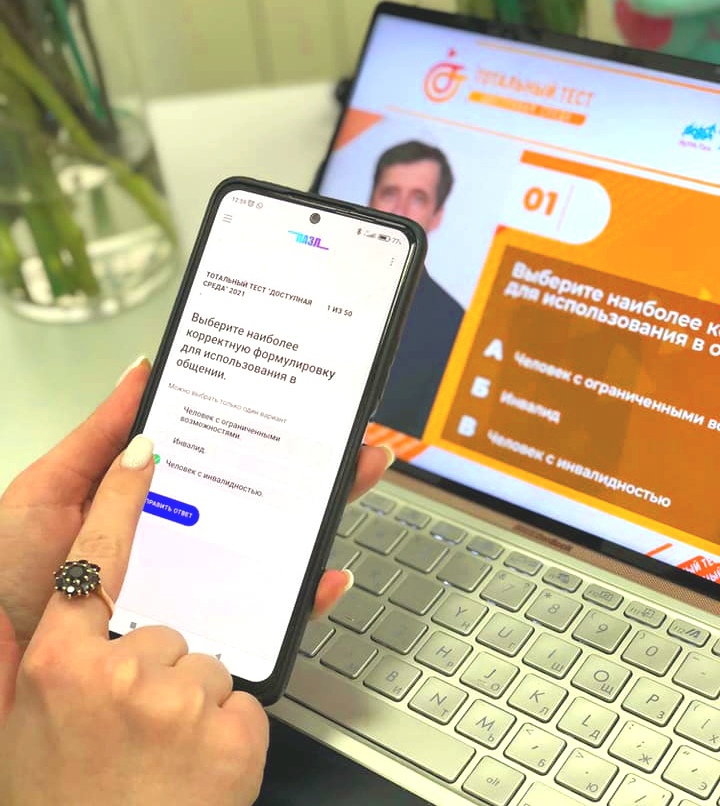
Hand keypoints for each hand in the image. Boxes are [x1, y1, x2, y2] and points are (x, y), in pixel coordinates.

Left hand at [0, 357, 393, 649]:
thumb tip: (144, 373)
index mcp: (156, 496)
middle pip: (260, 497)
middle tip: (351, 443)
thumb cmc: (15, 575)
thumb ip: (97, 438)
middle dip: (311, 467)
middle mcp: (187, 536)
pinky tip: (324, 575)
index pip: (219, 458)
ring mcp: (199, 583)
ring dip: (320, 519)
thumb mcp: (50, 492)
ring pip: (274, 549)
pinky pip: (266, 613)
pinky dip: (303, 596)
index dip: (259, 433)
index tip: (298, 408)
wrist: (10, 666)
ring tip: (353, 484)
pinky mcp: (207, 630)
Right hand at [0, 436, 267, 805]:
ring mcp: (177, 700)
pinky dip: (231, 729)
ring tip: (166, 758)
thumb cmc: (66, 802)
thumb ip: (40, 656)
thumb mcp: (28, 727)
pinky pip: (244, 698)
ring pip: (209, 663)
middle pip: (169, 628)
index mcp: (58, 666)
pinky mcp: (231, 730)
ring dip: (198, 703)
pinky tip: (197, 770)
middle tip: (140, 730)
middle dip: (166, 669)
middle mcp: (113, 674)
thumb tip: (50, 602)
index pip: (92, 559)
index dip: (119, 497)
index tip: (143, 445)